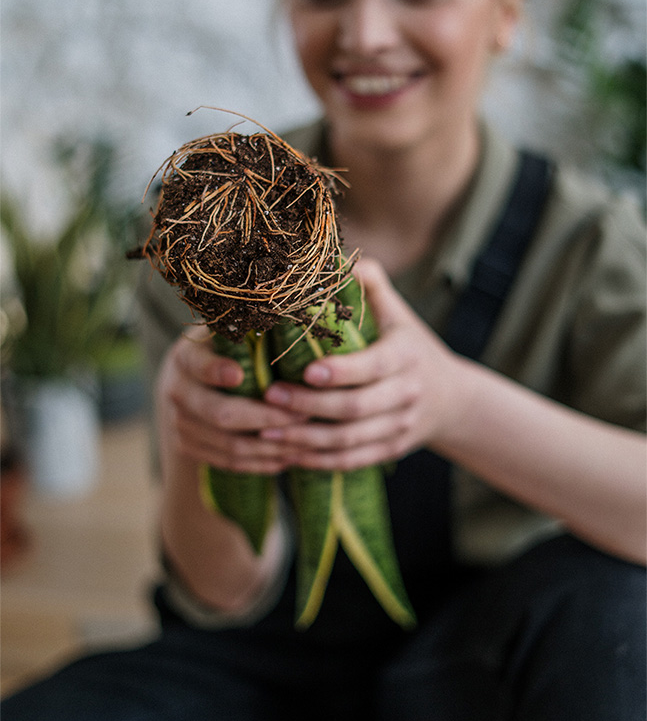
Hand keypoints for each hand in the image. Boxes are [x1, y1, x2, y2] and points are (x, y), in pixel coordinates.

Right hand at [156, 325, 305, 473]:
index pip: (197, 364)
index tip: (239, 374)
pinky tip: (288, 457)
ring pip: (229, 444)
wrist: (184, 381)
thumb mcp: (226, 332)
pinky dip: (261, 462)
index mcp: (186, 356)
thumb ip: (247, 330)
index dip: (215, 370)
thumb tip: (289, 317)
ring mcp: (179, 423)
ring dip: (271, 446)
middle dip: (267, 417)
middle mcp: (176, 390)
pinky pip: (228, 462)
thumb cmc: (222, 349)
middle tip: (304, 415)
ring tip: (306, 440)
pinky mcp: (187, 447)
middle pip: (220, 413)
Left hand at [261, 258, 459, 469]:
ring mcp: (399, 427)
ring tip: (265, 428)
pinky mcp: (389, 451)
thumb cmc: (411, 346)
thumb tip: (337, 259)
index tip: (306, 369)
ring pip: (349, 441)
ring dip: (305, 440)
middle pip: (356, 408)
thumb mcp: (400, 314)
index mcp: (406, 356)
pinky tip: (287, 453)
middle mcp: (406, 394)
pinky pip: (350, 461)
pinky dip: (317, 461)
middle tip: (270, 396)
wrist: (452, 399)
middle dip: (310, 406)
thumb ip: (372, 285)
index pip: (373, 367)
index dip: (341, 372)